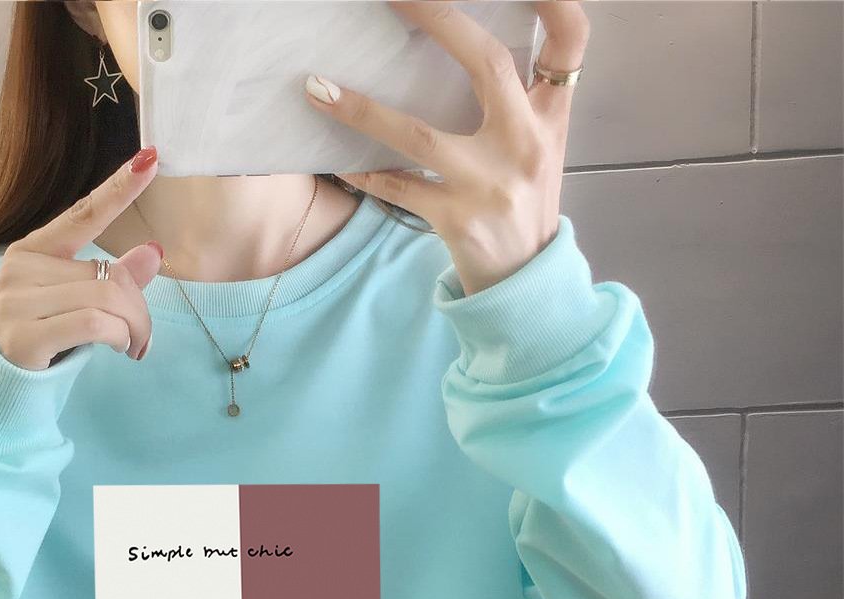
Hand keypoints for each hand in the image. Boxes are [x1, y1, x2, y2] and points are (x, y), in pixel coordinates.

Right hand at [0, 146, 163, 368]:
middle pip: (108, 275)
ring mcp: (18, 302)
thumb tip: (154, 250)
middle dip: (139, 308)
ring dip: (134, 327)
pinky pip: (93, 324)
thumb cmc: (42, 337)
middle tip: (144, 335)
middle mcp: (20, 269)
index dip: (118, 188)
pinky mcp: (24, 335)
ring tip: (134, 345)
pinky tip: (119, 348)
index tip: (150, 159)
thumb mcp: (77, 302)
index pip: (83, 214)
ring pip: (105, 299)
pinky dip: (118, 336)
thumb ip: (114, 278)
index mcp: (32, 251)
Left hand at [304, 1, 589, 296]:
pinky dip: (365, 175)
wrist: (526, 281)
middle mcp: (526, 142)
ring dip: (362, 110)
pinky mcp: (458, 220)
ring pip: (418, 135)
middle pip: (487, 63)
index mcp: (550, 116)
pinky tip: (336, 161)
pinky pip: (399, 189)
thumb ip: (517, 99)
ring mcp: (491, 184)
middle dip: (438, 18)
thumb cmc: (523, 204)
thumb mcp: (539, 146)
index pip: (571, 39)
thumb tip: (466, 45)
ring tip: (317, 88)